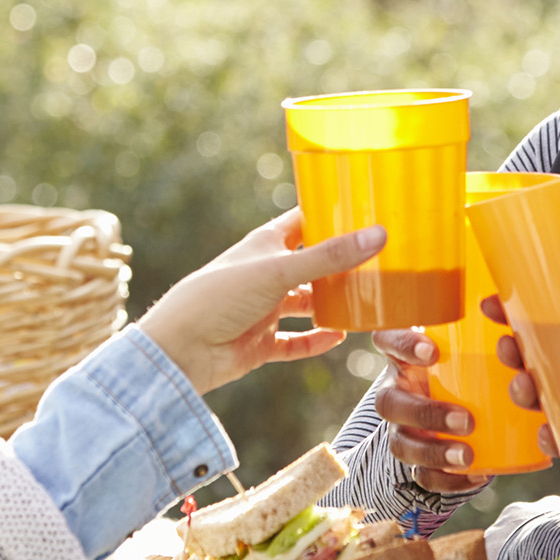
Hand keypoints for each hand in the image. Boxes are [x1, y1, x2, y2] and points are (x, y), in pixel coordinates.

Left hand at [137, 209, 382, 393]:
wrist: (179, 349)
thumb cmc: (219, 296)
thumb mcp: (278, 270)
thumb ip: (329, 257)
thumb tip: (378, 235)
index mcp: (265, 245)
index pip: (303, 221)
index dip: (330, 214)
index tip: (365, 210)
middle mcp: (265, 274)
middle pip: (310, 265)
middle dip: (340, 265)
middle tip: (379, 263)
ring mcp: (263, 309)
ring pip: (305, 304)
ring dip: (331, 305)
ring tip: (365, 303)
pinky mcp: (260, 343)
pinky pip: (294, 342)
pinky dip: (315, 341)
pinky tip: (338, 337)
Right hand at [369, 328, 488, 494]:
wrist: (462, 399)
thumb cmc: (468, 360)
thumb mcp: (470, 340)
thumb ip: (488, 328)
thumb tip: (514, 317)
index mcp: (405, 354)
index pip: (387, 341)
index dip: (402, 346)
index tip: (433, 351)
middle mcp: (396, 390)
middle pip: (389, 404)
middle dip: (426, 414)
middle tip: (466, 419)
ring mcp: (401, 428)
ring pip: (402, 445)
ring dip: (435, 452)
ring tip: (469, 455)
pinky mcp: (417, 458)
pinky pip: (423, 475)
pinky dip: (449, 479)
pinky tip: (477, 475)